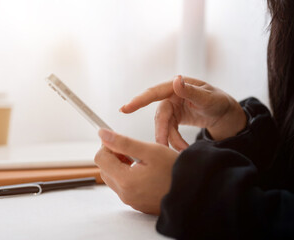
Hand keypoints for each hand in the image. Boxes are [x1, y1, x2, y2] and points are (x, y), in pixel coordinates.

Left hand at [95, 128, 177, 214]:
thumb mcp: (150, 150)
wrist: (193, 192)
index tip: (119, 141)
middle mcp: (125, 194)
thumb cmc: (175, 171)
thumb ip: (123, 142)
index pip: (100, 158)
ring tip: (140, 160)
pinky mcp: (137, 204)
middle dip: (113, 156)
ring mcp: (131, 201)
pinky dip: (128, 177)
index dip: (107, 146)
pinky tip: (144, 172)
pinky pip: (124, 188)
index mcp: (125, 180)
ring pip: (113, 179)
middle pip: (105, 169)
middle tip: (131, 150)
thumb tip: (103, 134)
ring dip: (120, 166)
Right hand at [120, 75, 246, 150]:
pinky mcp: (173, 118)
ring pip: (163, 126)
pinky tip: (181, 148)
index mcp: (176, 87)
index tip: (125, 109)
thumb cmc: (218, 102)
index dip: (138, 101)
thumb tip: (176, 80)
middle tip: (161, 146)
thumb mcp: (208, 98)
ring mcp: (171, 108)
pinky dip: (174, 141)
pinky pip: (168, 131)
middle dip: (161, 132)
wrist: (223, 114)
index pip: (154, 93)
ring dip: (170, 139)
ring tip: (181, 150)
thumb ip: (191, 91)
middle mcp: (171, 96)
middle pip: (159, 115)